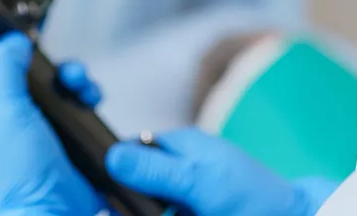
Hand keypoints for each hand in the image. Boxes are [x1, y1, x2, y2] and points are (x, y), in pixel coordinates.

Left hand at [0, 34, 102, 215]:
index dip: (1, 45)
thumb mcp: (3, 109)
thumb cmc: (20, 172)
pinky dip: (83, 95)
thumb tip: (10, 41)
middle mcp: (3, 114)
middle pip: (24, 68)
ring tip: (79, 84)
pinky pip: (71, 102)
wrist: (54, 208)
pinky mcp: (58, 134)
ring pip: (50, 83)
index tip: (21, 36)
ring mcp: (32, 124)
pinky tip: (89, 99)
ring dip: (70, 77)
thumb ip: (2, 66)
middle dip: (47, 63)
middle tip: (58, 70)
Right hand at [107, 128, 331, 215]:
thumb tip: (112, 156)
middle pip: (133, 184)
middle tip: (116, 212)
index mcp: (179, 147)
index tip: (103, 197)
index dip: (113, 173)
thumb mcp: (199, 182)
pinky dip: (155, 213)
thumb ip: (157, 171)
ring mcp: (183, 195)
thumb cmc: (253, 198)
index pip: (129, 152)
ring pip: (147, 203)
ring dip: (139, 208)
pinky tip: (162, 214)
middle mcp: (177, 169)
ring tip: (136, 213)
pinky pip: (164, 210)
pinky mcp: (188, 209)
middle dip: (125, 200)